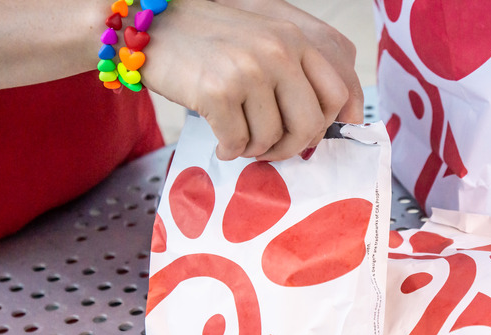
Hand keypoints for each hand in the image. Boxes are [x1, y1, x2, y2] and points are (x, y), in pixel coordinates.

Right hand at [142, 0, 349, 160]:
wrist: (152, 27)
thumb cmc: (207, 42)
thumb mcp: (261, 41)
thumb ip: (292, 72)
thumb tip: (319, 127)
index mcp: (294, 39)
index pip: (337, 93)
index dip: (326, 126)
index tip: (306, 138)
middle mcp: (277, 51)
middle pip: (309, 124)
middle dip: (290, 148)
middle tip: (270, 150)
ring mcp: (248, 70)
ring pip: (270, 138)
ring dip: (253, 149)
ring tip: (237, 137)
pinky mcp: (217, 92)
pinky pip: (237, 143)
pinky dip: (228, 150)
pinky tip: (219, 142)